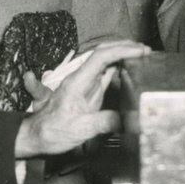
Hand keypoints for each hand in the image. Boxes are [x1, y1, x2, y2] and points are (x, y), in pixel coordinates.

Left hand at [15, 40, 149, 156]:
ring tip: (142, 54)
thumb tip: (126, 120)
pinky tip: (130, 68)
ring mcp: (85, 83)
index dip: (122, 50)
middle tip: (146, 50)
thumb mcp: (79, 129)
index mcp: (77, 81)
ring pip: (105, 60)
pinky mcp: (89, 91)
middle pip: (103, 52)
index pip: (100, 57)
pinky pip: (105, 73)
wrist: (38, 136)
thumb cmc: (52, 131)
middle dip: (125, 47)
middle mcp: (81, 78)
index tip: (140, 51)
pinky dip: (119, 66)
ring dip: (123, 54)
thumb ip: (103, 122)